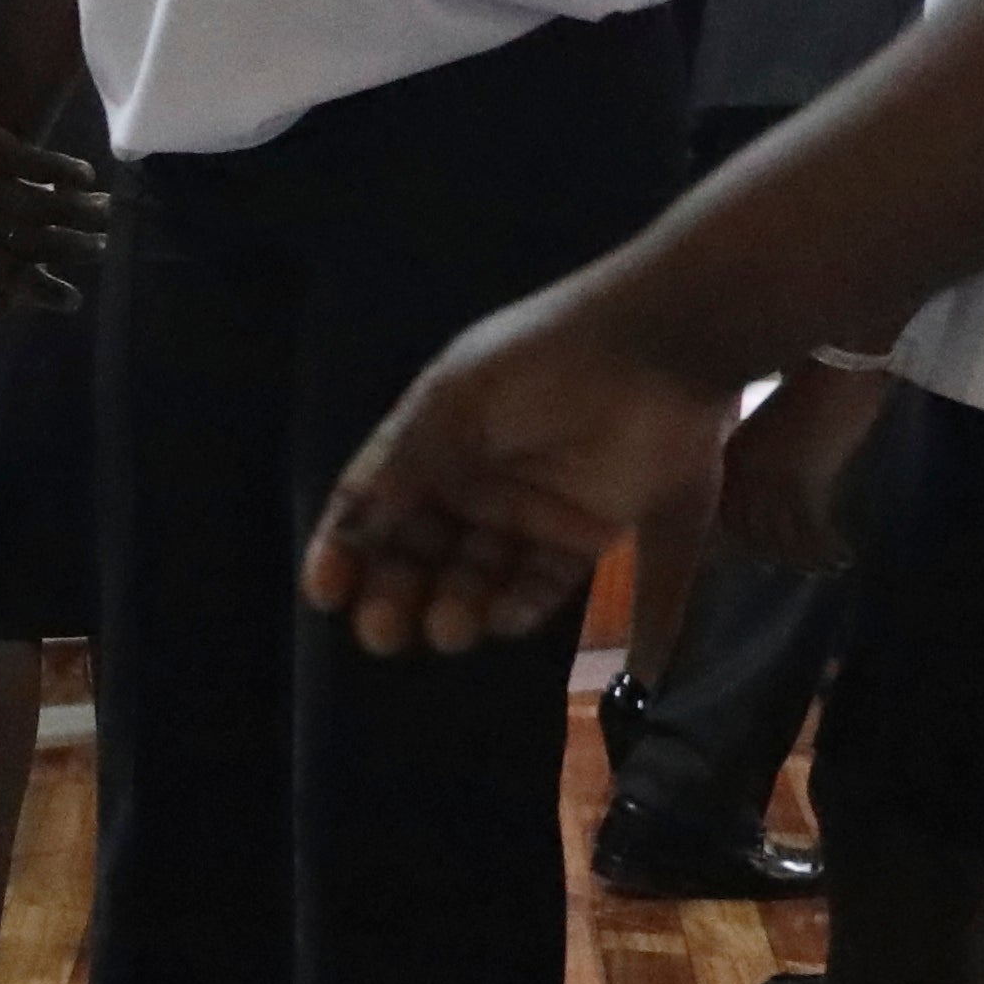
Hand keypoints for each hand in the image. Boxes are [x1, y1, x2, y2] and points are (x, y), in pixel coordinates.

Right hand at [302, 285, 766, 657]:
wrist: (657, 350)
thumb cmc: (541, 365)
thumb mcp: (450, 405)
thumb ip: (395, 471)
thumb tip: (341, 536)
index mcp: (432, 442)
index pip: (374, 509)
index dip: (345, 552)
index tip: (326, 595)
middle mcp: (474, 481)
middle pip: (419, 556)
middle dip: (396, 596)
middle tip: (386, 634)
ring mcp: (530, 512)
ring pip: (475, 579)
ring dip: (455, 609)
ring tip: (450, 627)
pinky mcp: (587, 535)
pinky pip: (542, 586)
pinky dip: (518, 608)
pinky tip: (503, 617)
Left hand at [713, 364, 890, 579]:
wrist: (840, 361)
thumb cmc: (817, 382)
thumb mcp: (778, 424)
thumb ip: (770, 456)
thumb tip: (784, 485)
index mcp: (732, 454)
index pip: (728, 514)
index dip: (747, 541)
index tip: (768, 555)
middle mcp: (742, 471)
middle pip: (751, 532)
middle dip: (778, 554)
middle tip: (805, 566)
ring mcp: (769, 479)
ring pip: (781, 537)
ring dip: (806, 557)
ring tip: (828, 567)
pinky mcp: (803, 482)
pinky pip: (810, 531)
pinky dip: (826, 548)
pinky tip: (843, 554)